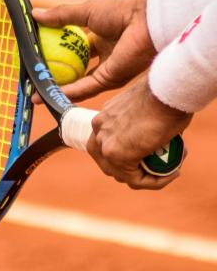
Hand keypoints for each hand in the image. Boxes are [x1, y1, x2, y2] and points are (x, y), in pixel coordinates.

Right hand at [33, 0, 156, 101]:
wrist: (145, 20)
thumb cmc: (121, 10)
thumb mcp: (85, 11)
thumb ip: (61, 16)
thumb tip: (35, 15)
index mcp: (101, 38)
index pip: (74, 50)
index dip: (56, 54)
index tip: (38, 58)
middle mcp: (104, 56)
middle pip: (75, 70)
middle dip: (55, 77)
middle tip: (35, 80)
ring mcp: (107, 70)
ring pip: (77, 84)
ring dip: (57, 89)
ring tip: (36, 94)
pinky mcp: (109, 80)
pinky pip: (84, 88)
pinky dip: (67, 92)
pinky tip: (50, 94)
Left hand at [86, 74, 191, 189]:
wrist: (167, 89)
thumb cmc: (165, 93)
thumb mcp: (146, 108)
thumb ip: (141, 124)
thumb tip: (153, 138)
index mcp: (103, 119)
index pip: (109, 147)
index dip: (130, 156)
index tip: (153, 155)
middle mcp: (98, 131)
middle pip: (110, 164)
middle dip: (135, 170)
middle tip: (160, 166)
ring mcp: (105, 144)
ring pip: (123, 175)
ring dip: (148, 177)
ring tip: (171, 169)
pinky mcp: (116, 156)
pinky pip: (136, 179)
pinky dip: (154, 182)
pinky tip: (172, 173)